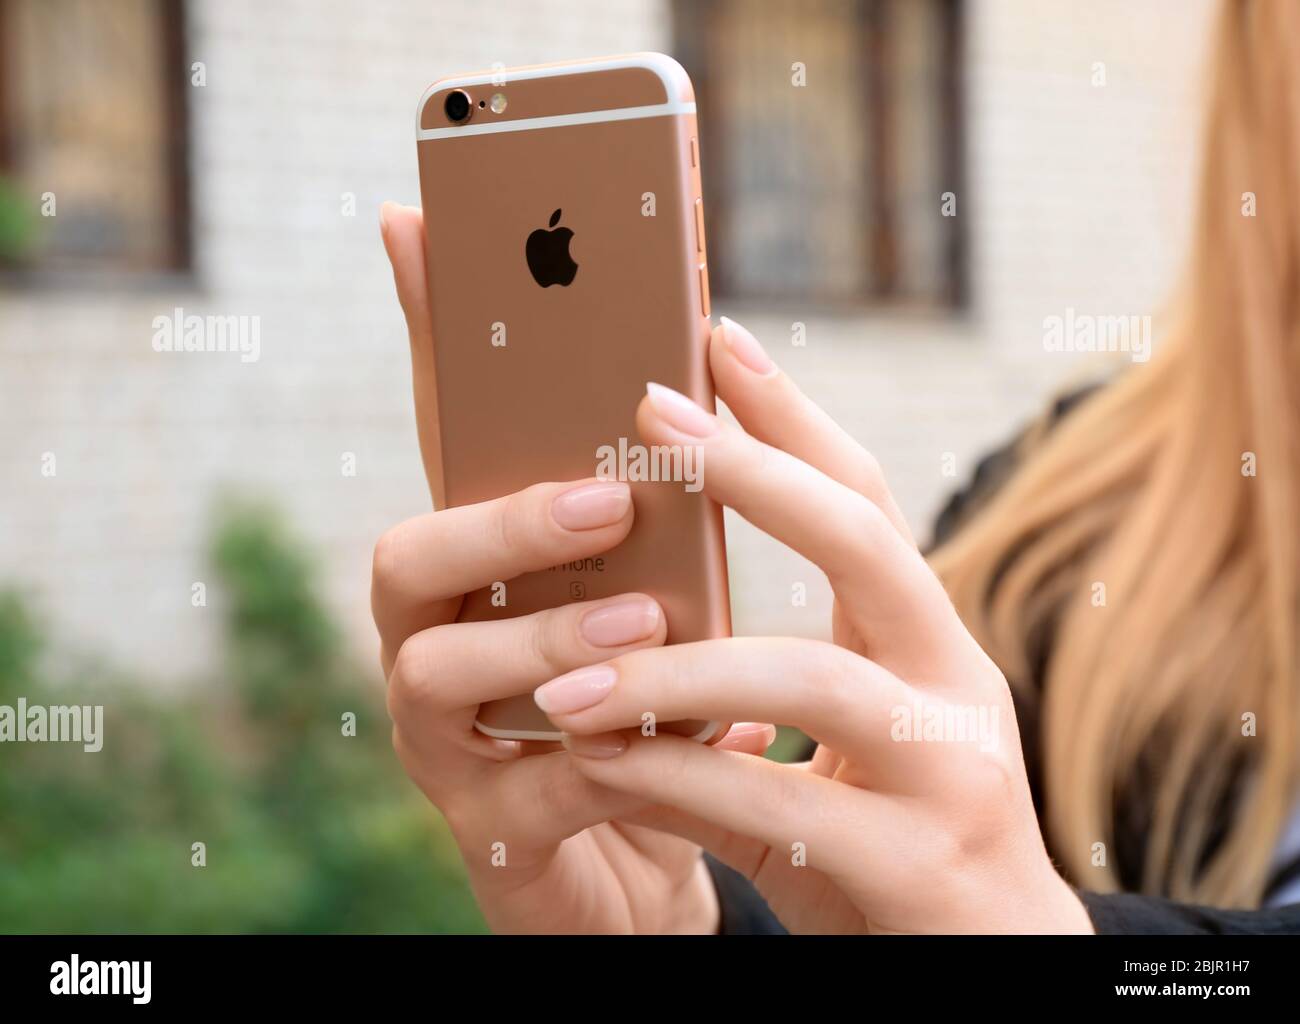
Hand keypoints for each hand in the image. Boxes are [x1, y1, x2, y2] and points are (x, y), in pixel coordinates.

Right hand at [373, 202, 773, 932]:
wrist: (642, 872)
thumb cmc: (649, 712)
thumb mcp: (667, 597)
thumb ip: (673, 503)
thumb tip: (718, 357)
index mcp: (481, 573)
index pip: (446, 444)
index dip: (428, 340)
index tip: (422, 224)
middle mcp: (434, 642)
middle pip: (407, 556)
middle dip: (502, 519)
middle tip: (608, 499)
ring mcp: (445, 742)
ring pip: (436, 671)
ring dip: (543, 639)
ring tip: (648, 622)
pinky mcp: (488, 837)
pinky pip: (524, 794)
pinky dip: (605, 764)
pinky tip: (686, 741)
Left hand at [543, 317, 1093, 933]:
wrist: (991, 978)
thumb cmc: (889, 855)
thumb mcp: (818, 756)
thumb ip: (733, 701)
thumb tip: (605, 644)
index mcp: (926, 644)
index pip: (864, 502)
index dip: (794, 415)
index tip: (720, 338)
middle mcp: (953, 684)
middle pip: (864, 538)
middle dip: (755, 466)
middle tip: (651, 406)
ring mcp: (950, 769)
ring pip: (808, 676)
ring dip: (674, 665)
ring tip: (563, 677)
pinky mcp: (920, 862)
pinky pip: (775, 803)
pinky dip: (674, 776)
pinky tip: (597, 765)